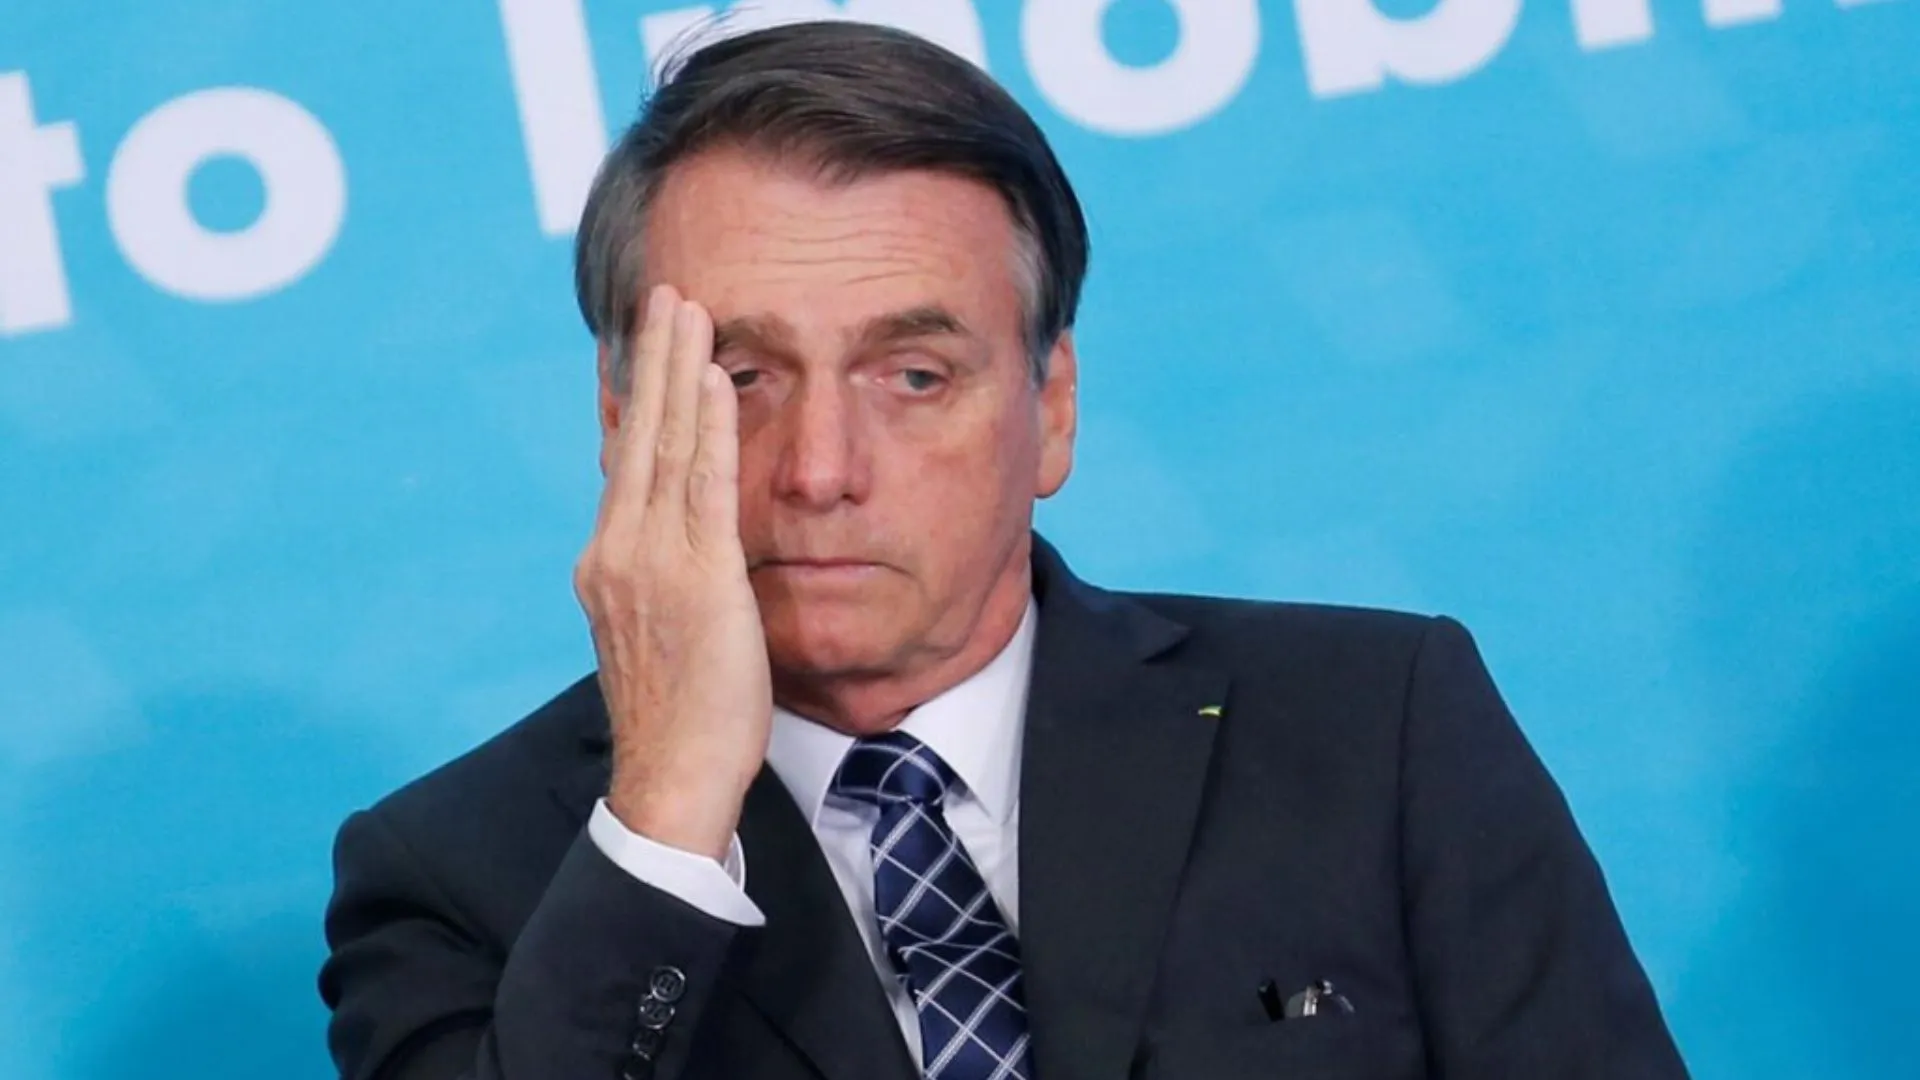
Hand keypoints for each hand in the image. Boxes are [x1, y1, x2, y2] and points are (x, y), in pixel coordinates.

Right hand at [573, 285, 771, 861]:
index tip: (629, 347)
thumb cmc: (674, 720)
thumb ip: (655, 581)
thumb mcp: (651, 635)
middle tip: (662, 296)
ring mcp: (652, 562)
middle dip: (649, 360)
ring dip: (679, 370)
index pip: (618, 462)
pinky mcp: (698, 578)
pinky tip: (716, 378)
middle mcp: (617, 551)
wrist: (667, 782)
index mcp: (606, 563)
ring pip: (665, 445)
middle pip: (634, 435)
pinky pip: (704, 485)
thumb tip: (669, 548)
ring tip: (689, 310)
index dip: (625, 399)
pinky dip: (709, 426)